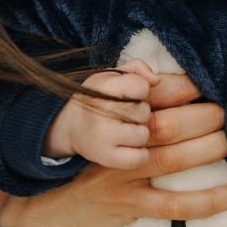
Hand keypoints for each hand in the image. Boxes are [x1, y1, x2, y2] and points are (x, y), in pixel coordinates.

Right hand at [0, 73, 226, 226]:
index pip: (156, 94)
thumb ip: (130, 90)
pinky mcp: (131, 203)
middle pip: (168, 124)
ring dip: (209, 149)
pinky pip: (173, 203)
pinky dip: (206, 199)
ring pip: (173, 159)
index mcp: (117, 113)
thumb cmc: (94, 151)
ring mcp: (126, 173)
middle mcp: (121, 140)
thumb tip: (157, 77)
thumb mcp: (105, 116)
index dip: (187, 86)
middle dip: (206, 116)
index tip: (215, 81)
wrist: (59, 201)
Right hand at [44, 60, 158, 168]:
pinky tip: (126, 146)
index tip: (129, 94)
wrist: (70, 125)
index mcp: (105, 87)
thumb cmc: (98, 98)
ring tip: (123, 130)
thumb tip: (156, 81)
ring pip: (144, 135)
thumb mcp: (112, 75)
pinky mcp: (106, 157)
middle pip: (144, 112)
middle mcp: (102, 111)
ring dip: (138, 133)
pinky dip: (138, 154)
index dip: (141, 90)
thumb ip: (137, 69)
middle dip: (138, 112)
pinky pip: (140, 158)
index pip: (141, 87)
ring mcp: (103, 136)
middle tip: (123, 114)